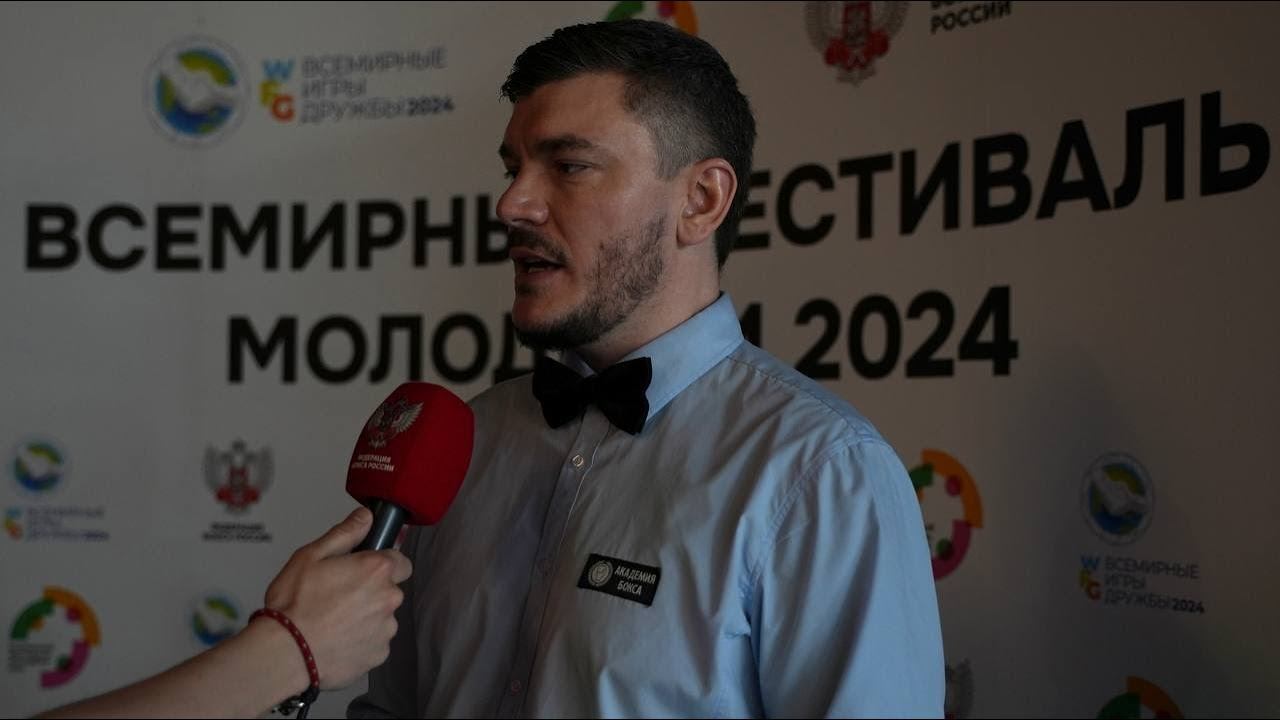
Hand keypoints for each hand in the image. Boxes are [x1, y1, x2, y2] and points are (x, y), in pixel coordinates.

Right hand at [261, 507, 411, 689]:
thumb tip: (366, 517)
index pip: (400, 561)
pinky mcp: (378, 654)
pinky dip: (361, 640)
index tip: (363, 571)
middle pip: (390, 590)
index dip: (381, 564)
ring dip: (366, 617)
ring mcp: (385, 629)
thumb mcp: (311, 556)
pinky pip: (375, 642)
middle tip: (339, 596)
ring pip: (382, 617)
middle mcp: (388, 598)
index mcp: (376, 570)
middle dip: (371, 591)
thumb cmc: (295, 604)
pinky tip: (336, 639)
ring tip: (334, 620)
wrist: (286, 652)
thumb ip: (345, 533)